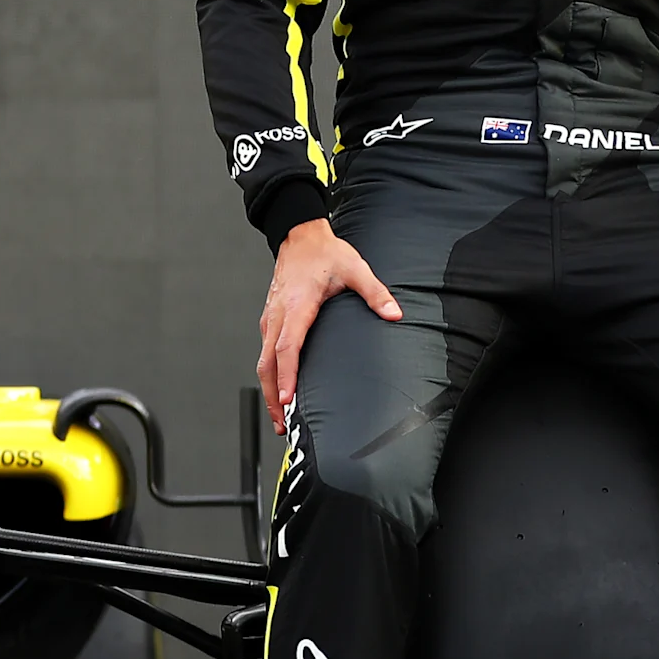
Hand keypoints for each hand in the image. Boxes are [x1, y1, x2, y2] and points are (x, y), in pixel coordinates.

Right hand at [257, 218, 403, 431]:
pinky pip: (266, 351)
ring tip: (280, 414)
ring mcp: (271, 318)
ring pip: (263, 359)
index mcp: (296, 307)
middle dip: (272, 395)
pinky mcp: (271, 319)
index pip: (287, 348)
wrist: (300, 236)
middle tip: (282, 422)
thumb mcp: (355, 269)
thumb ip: (376, 293)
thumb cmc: (324, 253)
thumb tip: (394, 314)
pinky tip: (279, 386)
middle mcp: (278, 316)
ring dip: (269, 388)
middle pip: (267, 363)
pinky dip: (270, 373)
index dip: (286, 376)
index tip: (286, 399)